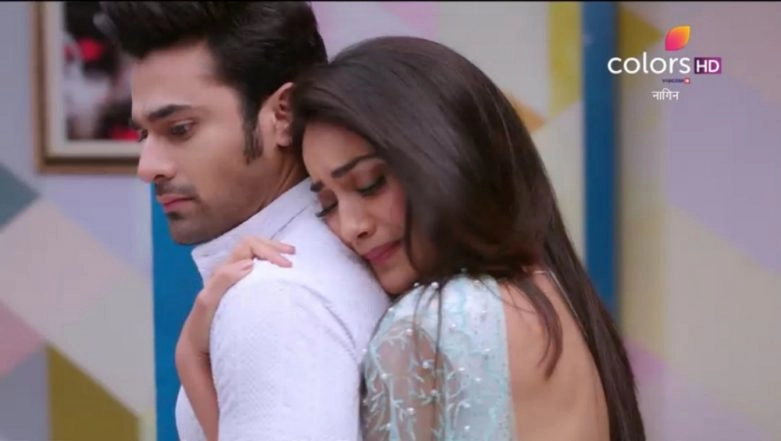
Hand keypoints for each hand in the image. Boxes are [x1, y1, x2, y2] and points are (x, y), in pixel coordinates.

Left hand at [178, 236, 295, 356]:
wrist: (198, 348)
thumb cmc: (202, 326)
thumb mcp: (206, 302)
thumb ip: (222, 280)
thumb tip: (251, 263)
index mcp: (224, 270)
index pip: (249, 246)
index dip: (269, 250)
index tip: (286, 266)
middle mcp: (230, 272)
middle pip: (254, 247)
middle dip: (274, 247)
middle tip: (293, 254)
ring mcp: (237, 282)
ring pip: (257, 258)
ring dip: (274, 255)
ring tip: (290, 260)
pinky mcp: (242, 294)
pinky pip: (258, 274)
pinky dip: (272, 269)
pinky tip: (281, 277)